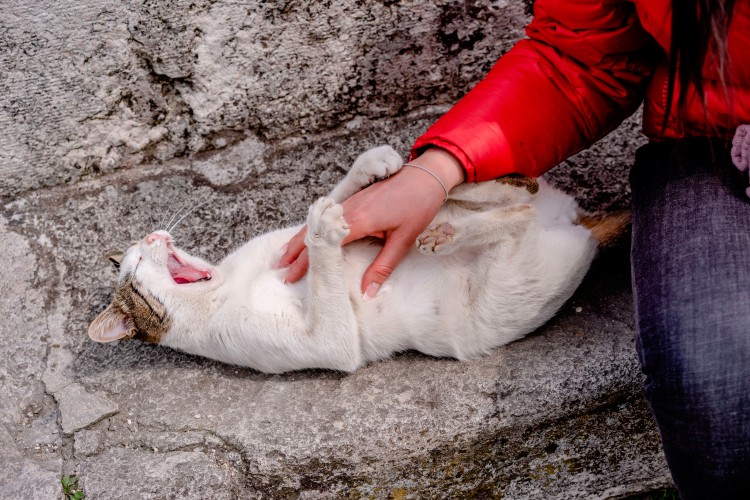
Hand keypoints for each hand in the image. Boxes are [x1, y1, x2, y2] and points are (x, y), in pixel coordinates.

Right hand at [277, 148, 464, 296]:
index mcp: (357, 220)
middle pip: (312, 233)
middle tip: (278, 271)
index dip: (305, 263)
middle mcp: (347, 209)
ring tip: (282, 255)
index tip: (291, 277)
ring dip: (297, 240)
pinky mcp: (353, 199)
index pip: (323, 245)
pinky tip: (305, 236)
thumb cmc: (417, 205)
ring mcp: (348, 202)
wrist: (426, 175)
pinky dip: (310, 229)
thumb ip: (382, 267)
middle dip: (293, 253)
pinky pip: (324, 217)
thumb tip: (367, 293)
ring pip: (315, 223)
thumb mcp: (403, 240)